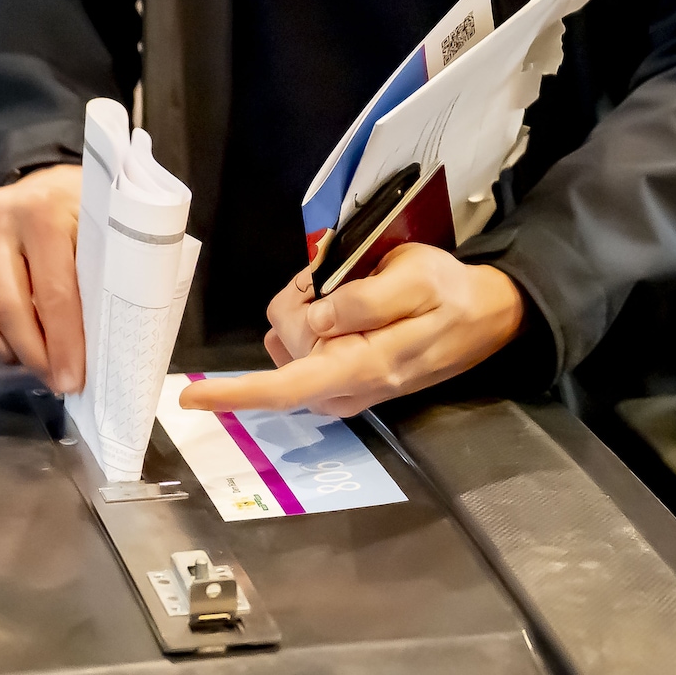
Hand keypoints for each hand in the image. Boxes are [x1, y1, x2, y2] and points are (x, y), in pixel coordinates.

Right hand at [0, 165, 84, 392]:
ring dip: (8, 351)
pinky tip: (18, 346)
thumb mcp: (111, 229)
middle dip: (36, 355)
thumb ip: (106, 275)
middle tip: (59, 381)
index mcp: (43, 210)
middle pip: (8, 307)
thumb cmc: (91, 209)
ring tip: (40, 366)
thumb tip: (106, 346)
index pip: (53, 292)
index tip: (74, 380)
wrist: (51, 178)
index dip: (64, 343)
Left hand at [179, 244, 524, 416]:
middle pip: (283, 340)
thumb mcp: (416, 280)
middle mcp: (343, 388)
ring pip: (288, 339)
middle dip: (303, 299)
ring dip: (309, 307)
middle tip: (349, 277)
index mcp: (361, 368)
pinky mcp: (339, 378)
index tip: (193, 397)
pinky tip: (348, 307)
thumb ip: (364, 302)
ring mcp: (340, 387)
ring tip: (358, 293)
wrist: (482, 317)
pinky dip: (314, 317)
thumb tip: (316, 319)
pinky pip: (301, 343)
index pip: (287, 388)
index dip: (236, 392)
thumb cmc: (449, 295)